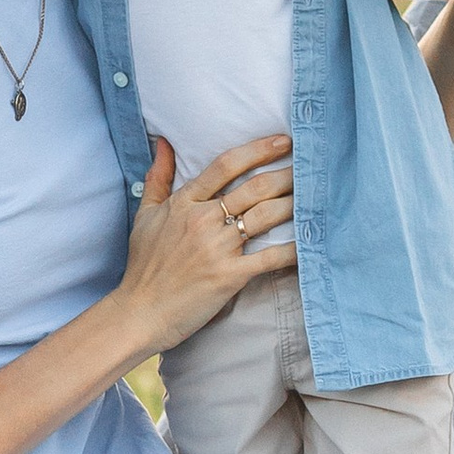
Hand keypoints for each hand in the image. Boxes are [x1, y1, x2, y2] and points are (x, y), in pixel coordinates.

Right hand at [114, 134, 294, 352]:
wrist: (138, 312)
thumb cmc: (143, 265)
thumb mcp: (145, 215)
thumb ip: (158, 177)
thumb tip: (164, 142)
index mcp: (184, 203)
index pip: (226, 166)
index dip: (258, 150)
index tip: (283, 142)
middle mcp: (203, 220)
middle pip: (254, 188)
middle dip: (286, 176)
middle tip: (309, 169)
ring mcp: (217, 248)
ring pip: (266, 216)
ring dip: (294, 204)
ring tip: (315, 197)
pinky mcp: (229, 276)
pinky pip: (269, 257)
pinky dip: (293, 249)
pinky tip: (311, 241)